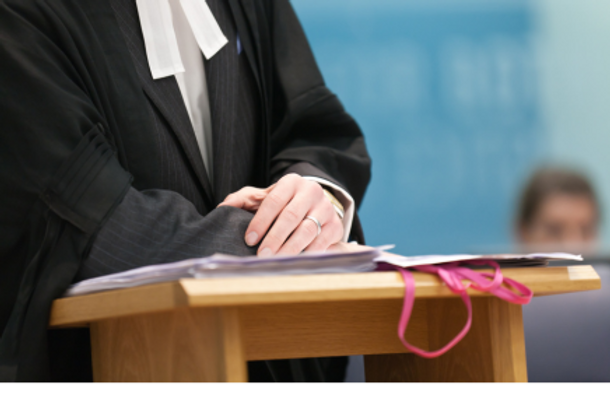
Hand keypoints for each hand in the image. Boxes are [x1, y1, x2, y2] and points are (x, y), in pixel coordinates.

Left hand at [219, 174, 343, 255]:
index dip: (260, 221)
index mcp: (291, 182)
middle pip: (291, 216)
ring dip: (290, 248)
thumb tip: (222, 209)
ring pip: (307, 230)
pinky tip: (295, 262)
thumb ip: (243, 200)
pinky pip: (322, 243)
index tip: (249, 239)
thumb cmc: (284, 202)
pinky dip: (308, 254)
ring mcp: (326, 209)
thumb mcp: (264, 196)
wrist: (315, 203)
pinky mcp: (336, 226)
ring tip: (275, 261)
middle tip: (261, 254)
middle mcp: (311, 192)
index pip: (274, 201)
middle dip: (274, 238)